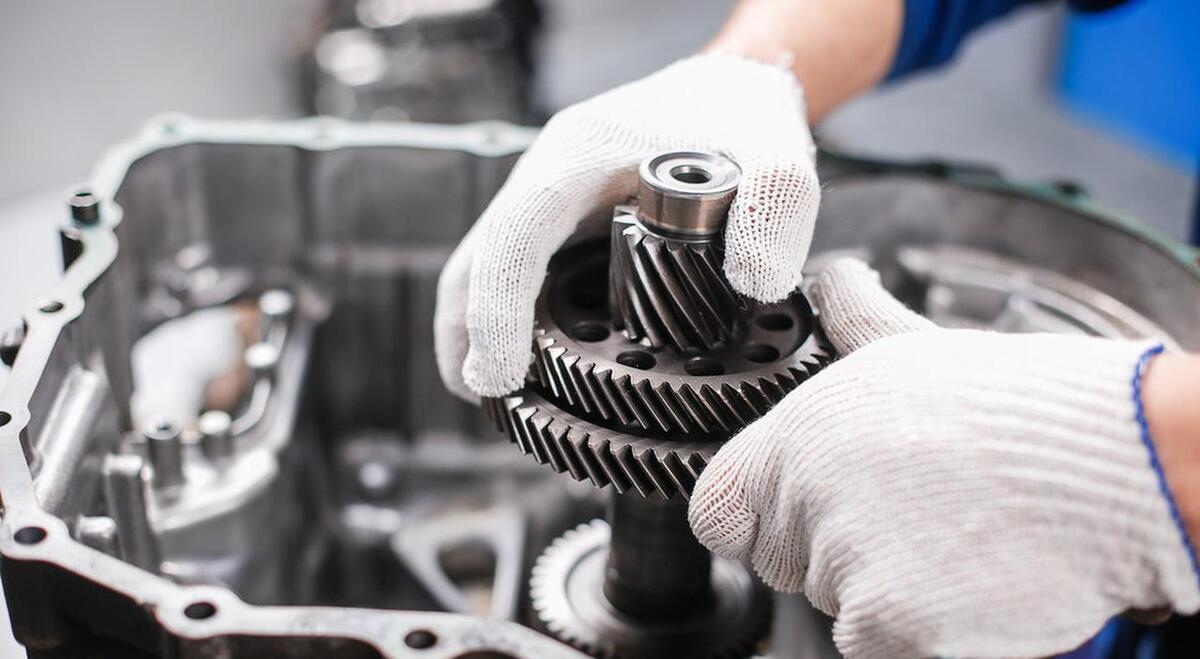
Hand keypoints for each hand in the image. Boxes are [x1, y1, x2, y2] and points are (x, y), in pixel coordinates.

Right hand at [435, 54, 819, 399]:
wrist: (730, 88)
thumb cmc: (743, 117)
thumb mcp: (779, 155)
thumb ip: (776, 209)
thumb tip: (752, 284)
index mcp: (579, 156)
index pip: (516, 236)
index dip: (497, 309)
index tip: (499, 375)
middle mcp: (547, 174)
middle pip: (478, 256)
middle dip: (466, 330)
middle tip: (484, 397)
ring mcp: (547, 197)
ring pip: (486, 265)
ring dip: (477, 327)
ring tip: (496, 395)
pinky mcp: (559, 220)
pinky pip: (514, 268)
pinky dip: (507, 314)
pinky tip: (528, 362)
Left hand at [688, 258, 1199, 658]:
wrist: (1102, 460)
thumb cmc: (1012, 407)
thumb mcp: (910, 348)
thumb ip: (851, 319)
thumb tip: (835, 279)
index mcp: (793, 434)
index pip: (715, 510)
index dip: (753, 518)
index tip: (795, 514)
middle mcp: (803, 495)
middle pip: (783, 561)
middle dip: (833, 548)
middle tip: (907, 514)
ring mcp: (842, 562)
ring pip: (833, 602)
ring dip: (881, 586)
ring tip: (947, 536)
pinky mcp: (888, 622)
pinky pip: (876, 643)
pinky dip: (915, 627)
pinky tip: (961, 576)